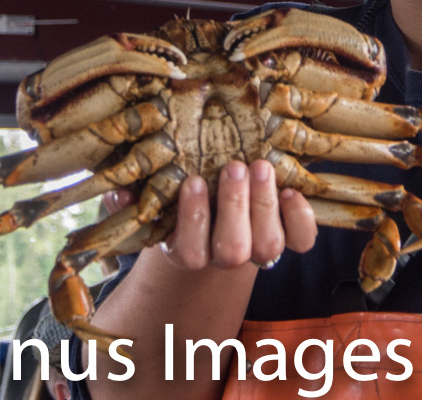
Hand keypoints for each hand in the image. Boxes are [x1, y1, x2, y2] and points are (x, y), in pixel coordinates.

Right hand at [102, 159, 316, 270]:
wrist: (225, 205)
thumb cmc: (185, 194)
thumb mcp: (156, 195)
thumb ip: (131, 196)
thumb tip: (119, 195)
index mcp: (189, 249)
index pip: (190, 251)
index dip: (193, 218)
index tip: (193, 180)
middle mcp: (226, 255)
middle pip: (233, 250)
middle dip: (234, 206)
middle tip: (233, 166)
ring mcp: (260, 249)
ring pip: (268, 245)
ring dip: (264, 204)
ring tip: (260, 167)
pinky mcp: (290, 238)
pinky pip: (302, 240)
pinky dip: (301, 218)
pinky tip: (291, 190)